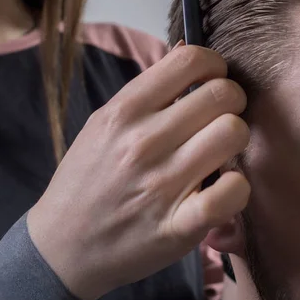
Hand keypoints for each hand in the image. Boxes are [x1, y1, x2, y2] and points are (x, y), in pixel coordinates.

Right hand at [27, 43, 250, 299]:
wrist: (62, 246)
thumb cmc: (85, 181)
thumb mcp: (101, 125)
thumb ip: (145, 93)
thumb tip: (188, 54)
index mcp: (124, 111)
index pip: (190, 60)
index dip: (214, 64)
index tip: (212, 79)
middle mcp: (144, 142)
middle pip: (222, 95)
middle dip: (231, 101)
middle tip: (220, 117)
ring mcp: (162, 185)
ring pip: (233, 134)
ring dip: (235, 140)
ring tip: (219, 151)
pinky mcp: (179, 226)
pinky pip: (232, 191)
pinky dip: (237, 187)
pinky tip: (223, 187)